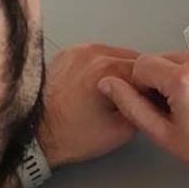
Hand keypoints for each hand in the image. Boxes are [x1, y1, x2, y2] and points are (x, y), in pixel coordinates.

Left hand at [37, 44, 140, 167]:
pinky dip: (99, 67)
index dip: (152, 86)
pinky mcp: (66, 54)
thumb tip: (152, 98)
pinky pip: (94, 55)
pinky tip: (94, 86)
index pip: (147, 69)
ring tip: (110, 94)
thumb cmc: (71, 136)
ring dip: (118, 70)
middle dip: (135, 77)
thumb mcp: (121, 131)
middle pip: (132, 58)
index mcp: (107, 69)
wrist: (36, 135)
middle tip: (131, 98)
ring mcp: (77, 51)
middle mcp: (92, 53)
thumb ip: (142, 108)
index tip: (150, 98)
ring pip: (114, 53)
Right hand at [98, 51, 188, 177]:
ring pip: (186, 57)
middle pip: (165, 58)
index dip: (143, 86)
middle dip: (164, 80)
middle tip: (178, 108)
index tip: (156, 104)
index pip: (142, 64)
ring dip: (185, 74)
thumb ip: (131, 105)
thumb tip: (109, 84)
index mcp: (183, 78)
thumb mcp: (163, 134)